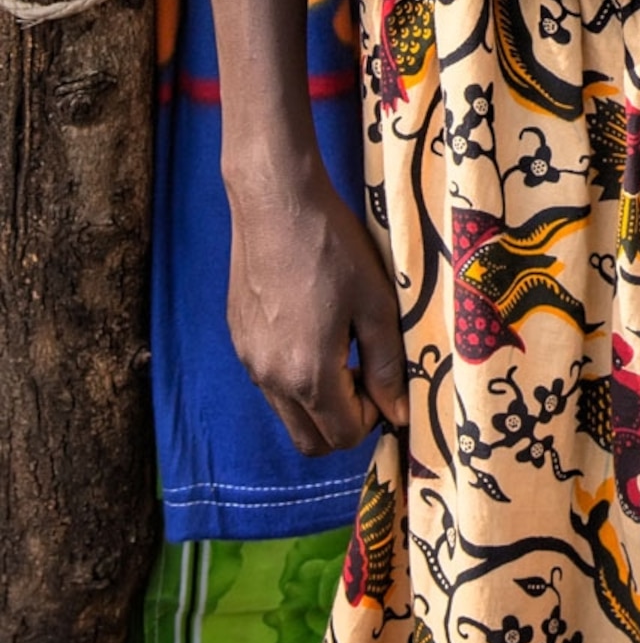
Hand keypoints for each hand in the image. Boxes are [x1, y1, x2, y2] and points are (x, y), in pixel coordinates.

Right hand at [225, 155, 406, 456]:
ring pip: (287, 412)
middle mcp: (269, 379)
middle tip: (365, 375)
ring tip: (342, 348)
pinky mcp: (238, 339)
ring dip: (318, 401)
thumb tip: (399, 412)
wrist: (276, 202)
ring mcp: (248, 360)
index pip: (343, 436)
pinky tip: (313, 328)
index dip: (373, 418)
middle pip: (310, 440)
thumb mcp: (376, 303)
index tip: (384, 381)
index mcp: (307, 375)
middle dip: (344, 421)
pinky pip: (268, 381)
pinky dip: (294, 377)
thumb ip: (387, 365)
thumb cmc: (332, 248)